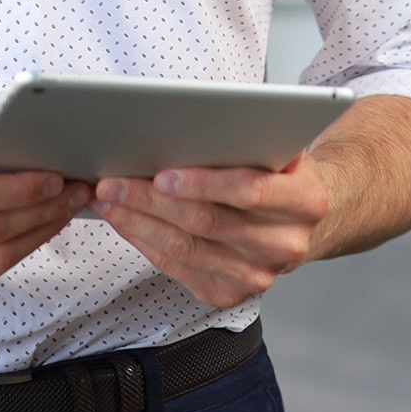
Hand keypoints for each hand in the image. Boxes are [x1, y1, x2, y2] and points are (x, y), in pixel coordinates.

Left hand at [90, 155, 328, 307]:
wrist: (303, 221)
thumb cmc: (280, 173)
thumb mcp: (281, 147)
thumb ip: (255, 135)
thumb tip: (208, 118)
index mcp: (304, 201)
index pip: (250, 191)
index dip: (204, 184)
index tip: (162, 175)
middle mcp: (285, 244)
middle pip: (207, 222)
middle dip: (152, 200)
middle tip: (112, 182)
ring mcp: (258, 275)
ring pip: (186, 248)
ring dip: (138, 223)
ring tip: (106, 200)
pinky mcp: (231, 293)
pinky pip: (178, 267)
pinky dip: (144, 242)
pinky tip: (123, 222)